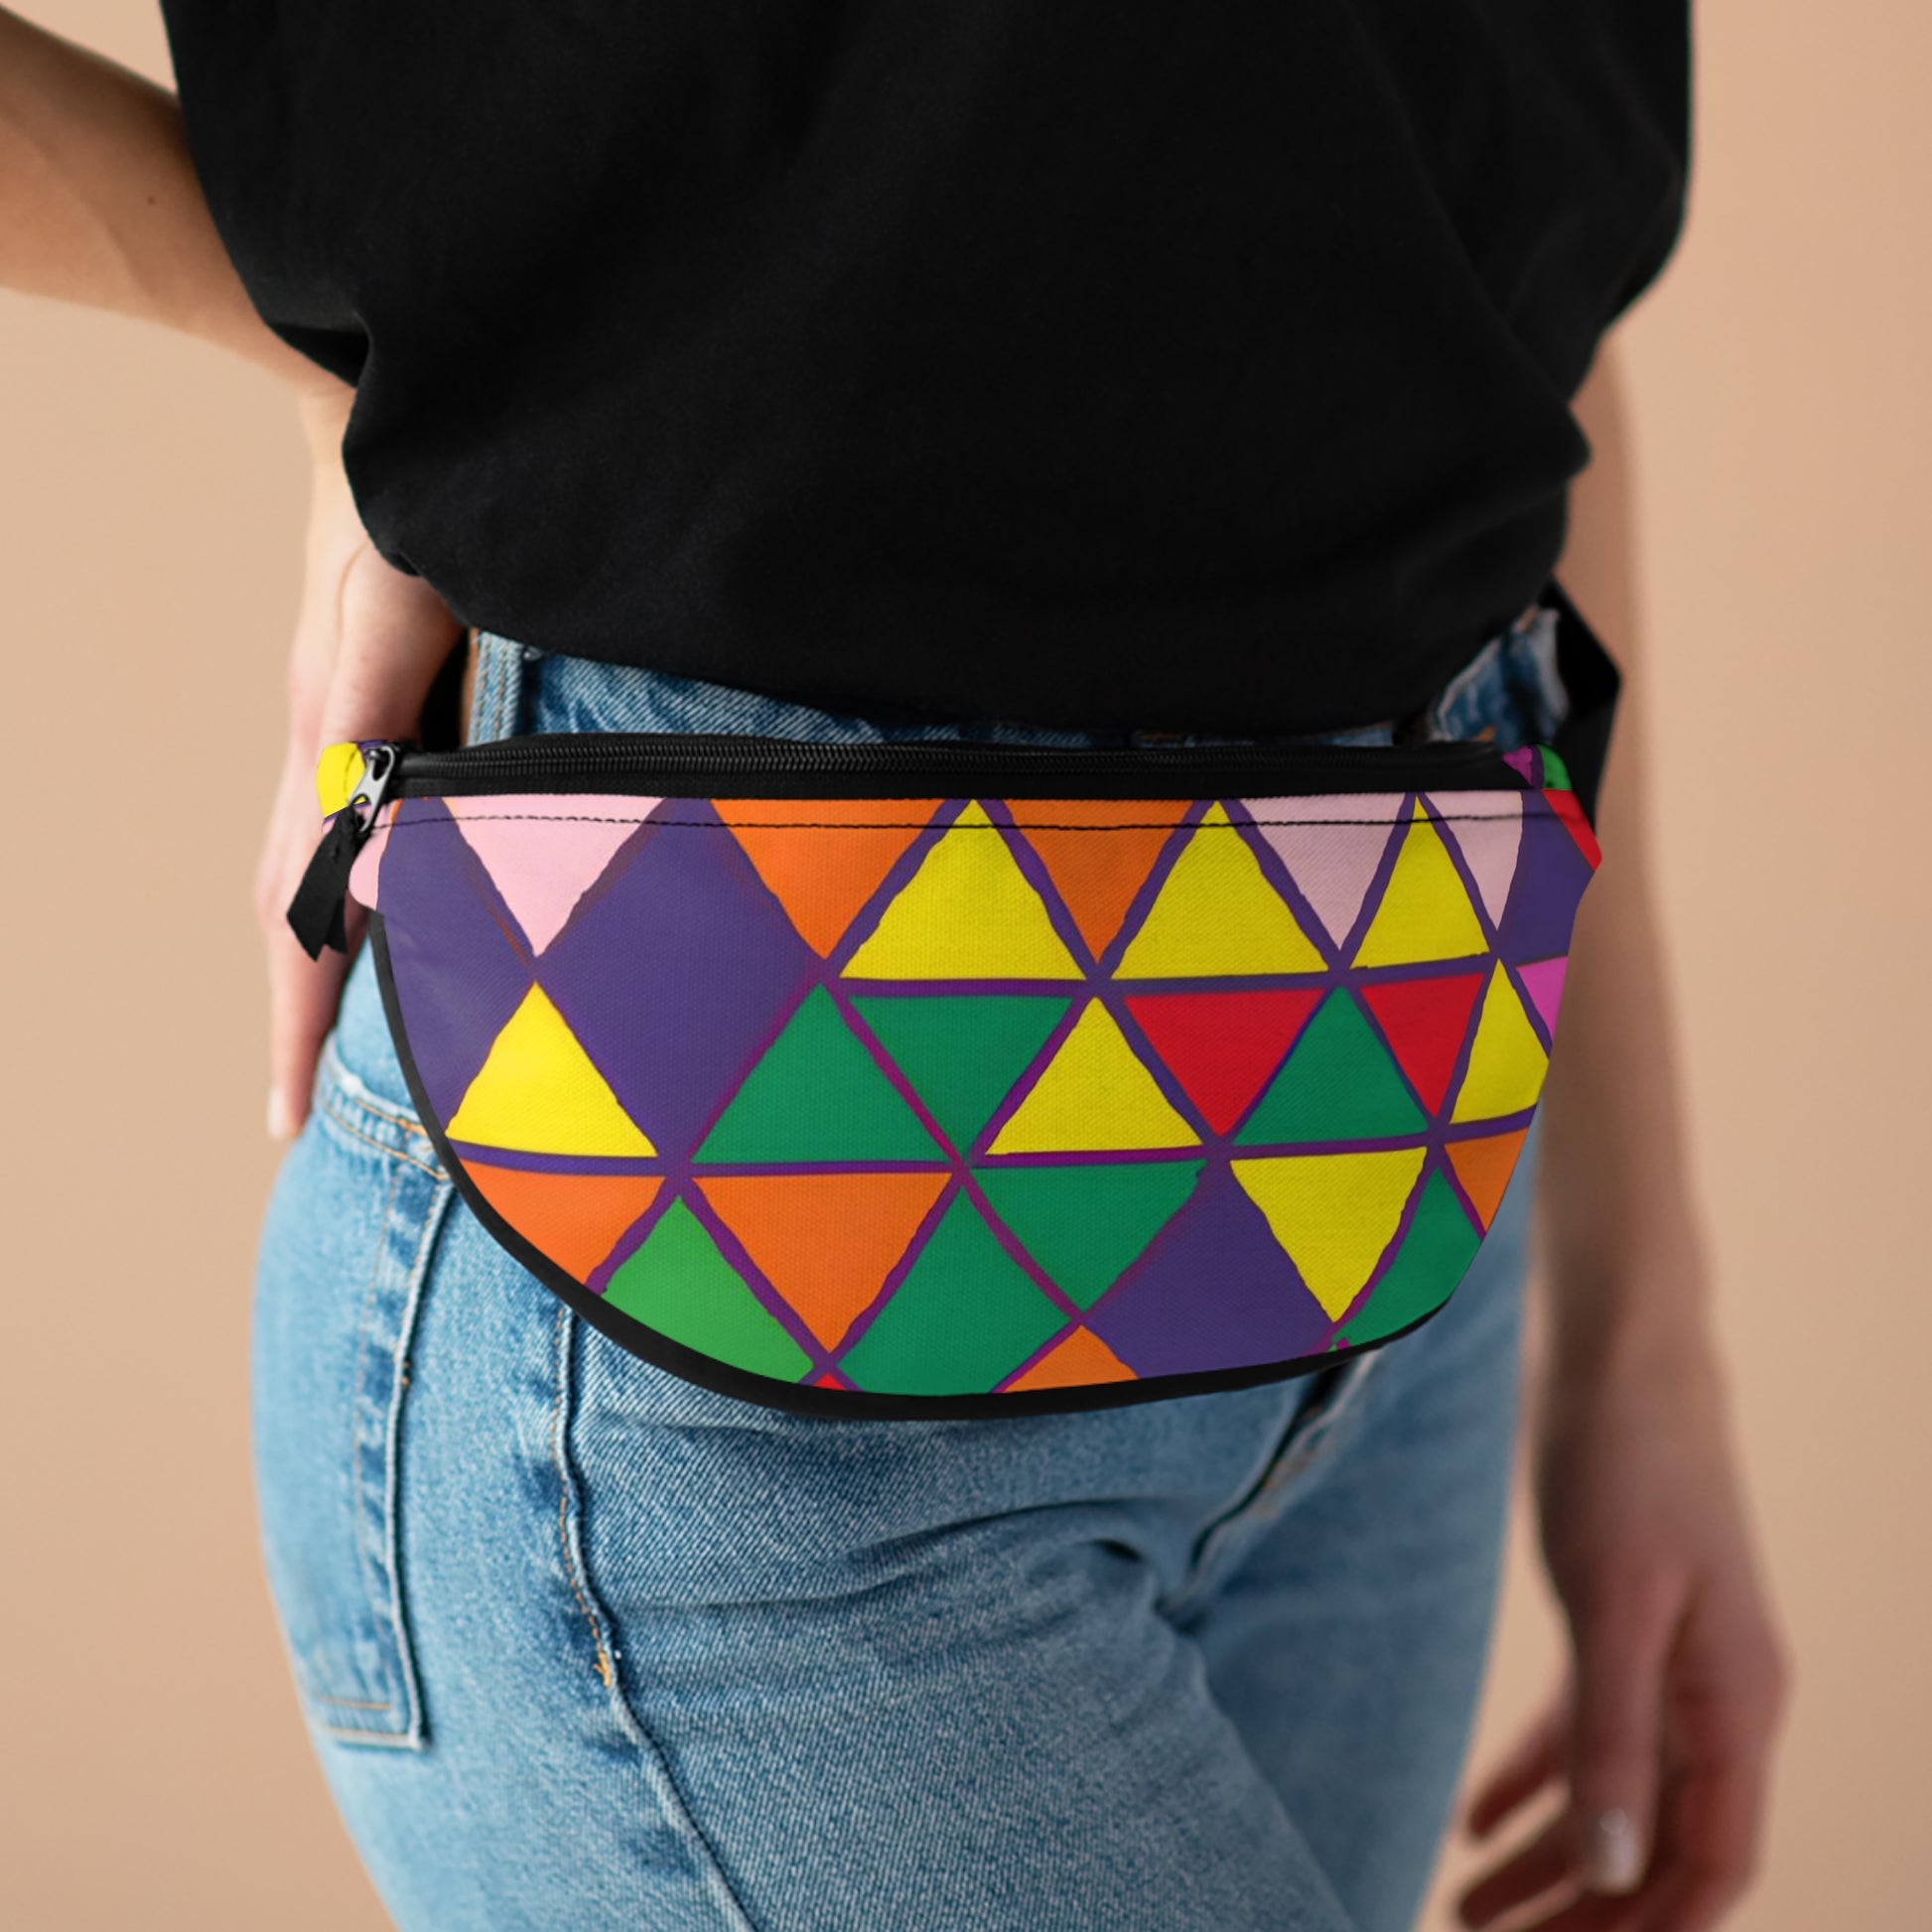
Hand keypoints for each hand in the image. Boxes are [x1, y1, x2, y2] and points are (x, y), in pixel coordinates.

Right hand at [256, 385, 463, 1139]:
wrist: (373, 404)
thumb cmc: (399, 498)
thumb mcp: (395, 605)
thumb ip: (376, 717)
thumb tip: (360, 849)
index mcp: (328, 748)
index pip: (298, 914)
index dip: (297, 1021)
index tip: (287, 1121)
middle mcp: (324, 751)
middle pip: (291, 912)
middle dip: (297, 1018)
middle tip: (300, 1119)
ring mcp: (341, 729)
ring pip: (312, 873)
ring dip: (320, 964)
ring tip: (335, 1050)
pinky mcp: (371, 704)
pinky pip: (347, 826)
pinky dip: (352, 893)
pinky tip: (387, 916)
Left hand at [1455, 1309, 1790, 1930]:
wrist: (1620, 1350)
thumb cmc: (1626, 1461)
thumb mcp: (1614, 1601)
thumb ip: (1614, 1734)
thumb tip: (1616, 1874)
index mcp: (1738, 1702)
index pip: (1712, 1863)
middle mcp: (1715, 1695)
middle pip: (1657, 1845)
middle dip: (1582, 1913)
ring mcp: (1671, 1659)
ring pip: (1616, 1796)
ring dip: (1547, 1862)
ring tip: (1461, 1909)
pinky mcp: (1621, 1621)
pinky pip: (1584, 1731)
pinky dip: (1533, 1781)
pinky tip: (1473, 1822)